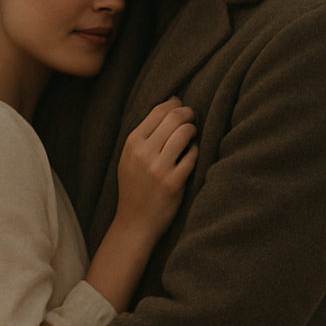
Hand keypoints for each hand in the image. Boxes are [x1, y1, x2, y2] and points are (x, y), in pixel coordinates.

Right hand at [116, 98, 197, 240]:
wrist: (135, 222)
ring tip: (193, 136)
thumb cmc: (134, 186)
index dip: (176, 104)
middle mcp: (144, 153)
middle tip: (193, 118)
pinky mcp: (174, 183)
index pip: (159, 110)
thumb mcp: (129, 157)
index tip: (182, 107)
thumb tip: (171, 103)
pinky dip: (196, 151)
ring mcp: (159, 168)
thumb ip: (145, 134)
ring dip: (194, 130)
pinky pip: (193, 156)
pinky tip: (192, 154)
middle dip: (189, 114)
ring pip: (185, 133)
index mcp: (132, 143)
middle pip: (175, 117)